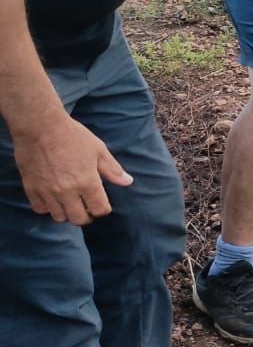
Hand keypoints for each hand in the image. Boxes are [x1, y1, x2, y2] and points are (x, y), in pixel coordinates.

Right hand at [13, 112, 130, 225]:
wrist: (41, 127)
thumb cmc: (73, 136)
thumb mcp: (98, 150)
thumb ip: (112, 169)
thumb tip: (128, 182)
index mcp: (87, 182)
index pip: (99, 209)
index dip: (103, 209)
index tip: (102, 204)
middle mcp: (67, 191)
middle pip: (79, 219)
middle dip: (87, 216)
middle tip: (87, 207)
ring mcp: (48, 191)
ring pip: (59, 217)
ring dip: (67, 213)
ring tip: (70, 203)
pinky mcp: (31, 188)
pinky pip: (40, 209)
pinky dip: (48, 208)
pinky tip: (53, 198)